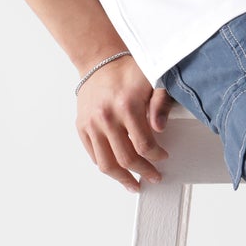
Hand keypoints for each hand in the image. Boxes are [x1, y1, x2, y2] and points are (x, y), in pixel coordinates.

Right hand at [75, 57, 171, 191]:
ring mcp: (91, 123)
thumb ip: (161, 102)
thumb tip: (160, 128)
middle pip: (125, 159)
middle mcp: (106, 117)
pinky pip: (94, 155)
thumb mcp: (153, 79)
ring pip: (106, 163)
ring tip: (133, 185)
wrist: (99, 61)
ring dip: (122, 178)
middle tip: (154, 177)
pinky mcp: (81, 126)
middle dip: (143, 172)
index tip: (163, 157)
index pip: (143, 145)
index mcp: (126, 106)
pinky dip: (106, 165)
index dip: (156, 156)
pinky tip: (118, 170)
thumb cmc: (129, 71)